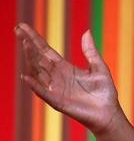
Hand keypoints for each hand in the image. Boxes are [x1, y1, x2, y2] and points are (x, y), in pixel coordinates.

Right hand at [15, 23, 124, 138]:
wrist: (108, 113)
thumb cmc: (104, 92)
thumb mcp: (99, 67)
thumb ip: (90, 51)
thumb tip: (86, 32)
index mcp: (65, 68)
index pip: (45, 51)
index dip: (35, 39)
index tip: (23, 27)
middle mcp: (56, 77)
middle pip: (38, 58)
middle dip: (28, 44)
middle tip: (18, 30)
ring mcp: (55, 89)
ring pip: (38, 71)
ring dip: (31, 58)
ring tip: (26, 44)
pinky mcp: (58, 102)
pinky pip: (43, 92)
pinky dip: (35, 85)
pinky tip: (26, 76)